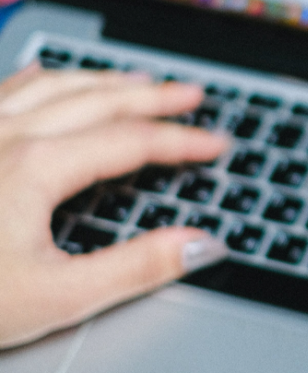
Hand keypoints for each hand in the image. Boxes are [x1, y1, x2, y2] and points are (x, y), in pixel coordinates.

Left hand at [0, 65, 229, 348]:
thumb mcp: (55, 297)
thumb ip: (136, 268)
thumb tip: (202, 245)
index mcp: (35, 168)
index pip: (132, 142)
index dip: (183, 141)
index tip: (218, 145)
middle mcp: (5, 134)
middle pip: (98, 99)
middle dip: (154, 96)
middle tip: (193, 95)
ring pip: (53, 83)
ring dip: (105, 79)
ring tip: (141, 80)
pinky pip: (9, 85)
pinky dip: (49, 78)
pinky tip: (55, 82)